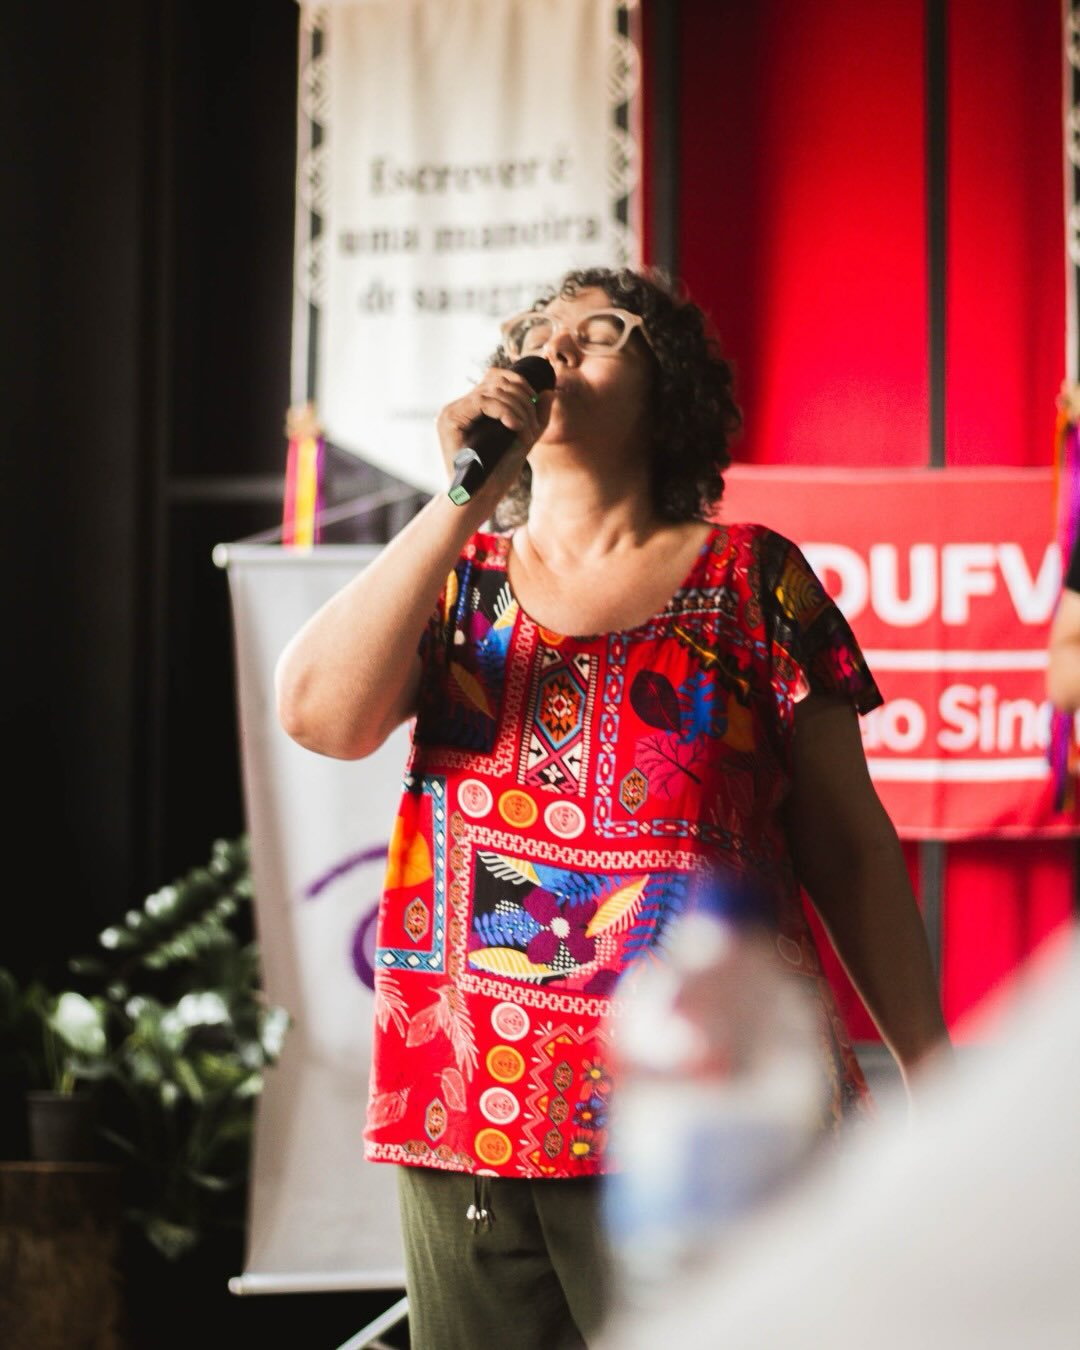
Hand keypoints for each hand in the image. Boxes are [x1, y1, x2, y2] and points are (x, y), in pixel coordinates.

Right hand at [436, 367, 552, 503]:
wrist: (480, 498)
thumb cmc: (498, 473)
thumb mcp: (523, 440)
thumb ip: (537, 417)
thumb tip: (548, 391)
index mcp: (474, 407)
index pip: (496, 377)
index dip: (520, 384)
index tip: (536, 403)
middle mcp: (461, 405)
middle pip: (496, 380)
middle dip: (523, 400)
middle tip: (532, 426)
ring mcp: (452, 411)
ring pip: (491, 390)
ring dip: (517, 409)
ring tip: (524, 433)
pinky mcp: (449, 420)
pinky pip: (482, 402)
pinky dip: (503, 410)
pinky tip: (514, 426)